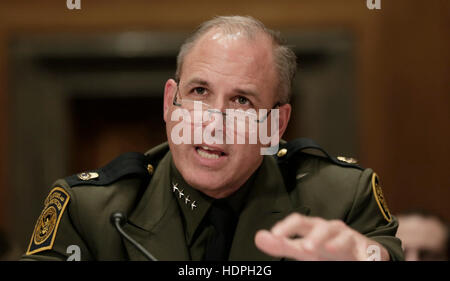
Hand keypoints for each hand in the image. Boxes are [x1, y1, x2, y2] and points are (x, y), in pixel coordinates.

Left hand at [254, 213, 388, 260]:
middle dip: (314, 236)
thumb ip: (282, 244)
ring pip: (344, 236)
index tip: (274, 235)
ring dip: (337, 242)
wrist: (358, 253)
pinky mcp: (368, 249)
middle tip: (305, 248)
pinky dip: (368, 256)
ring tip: (329, 249)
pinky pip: (369, 251)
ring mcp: (350, 238)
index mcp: (314, 228)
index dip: (287, 227)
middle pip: (322, 227)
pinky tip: (365, 262)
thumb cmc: (325, 249)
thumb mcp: (303, 249)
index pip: (299, 221)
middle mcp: (331, 229)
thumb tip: (258, 237)